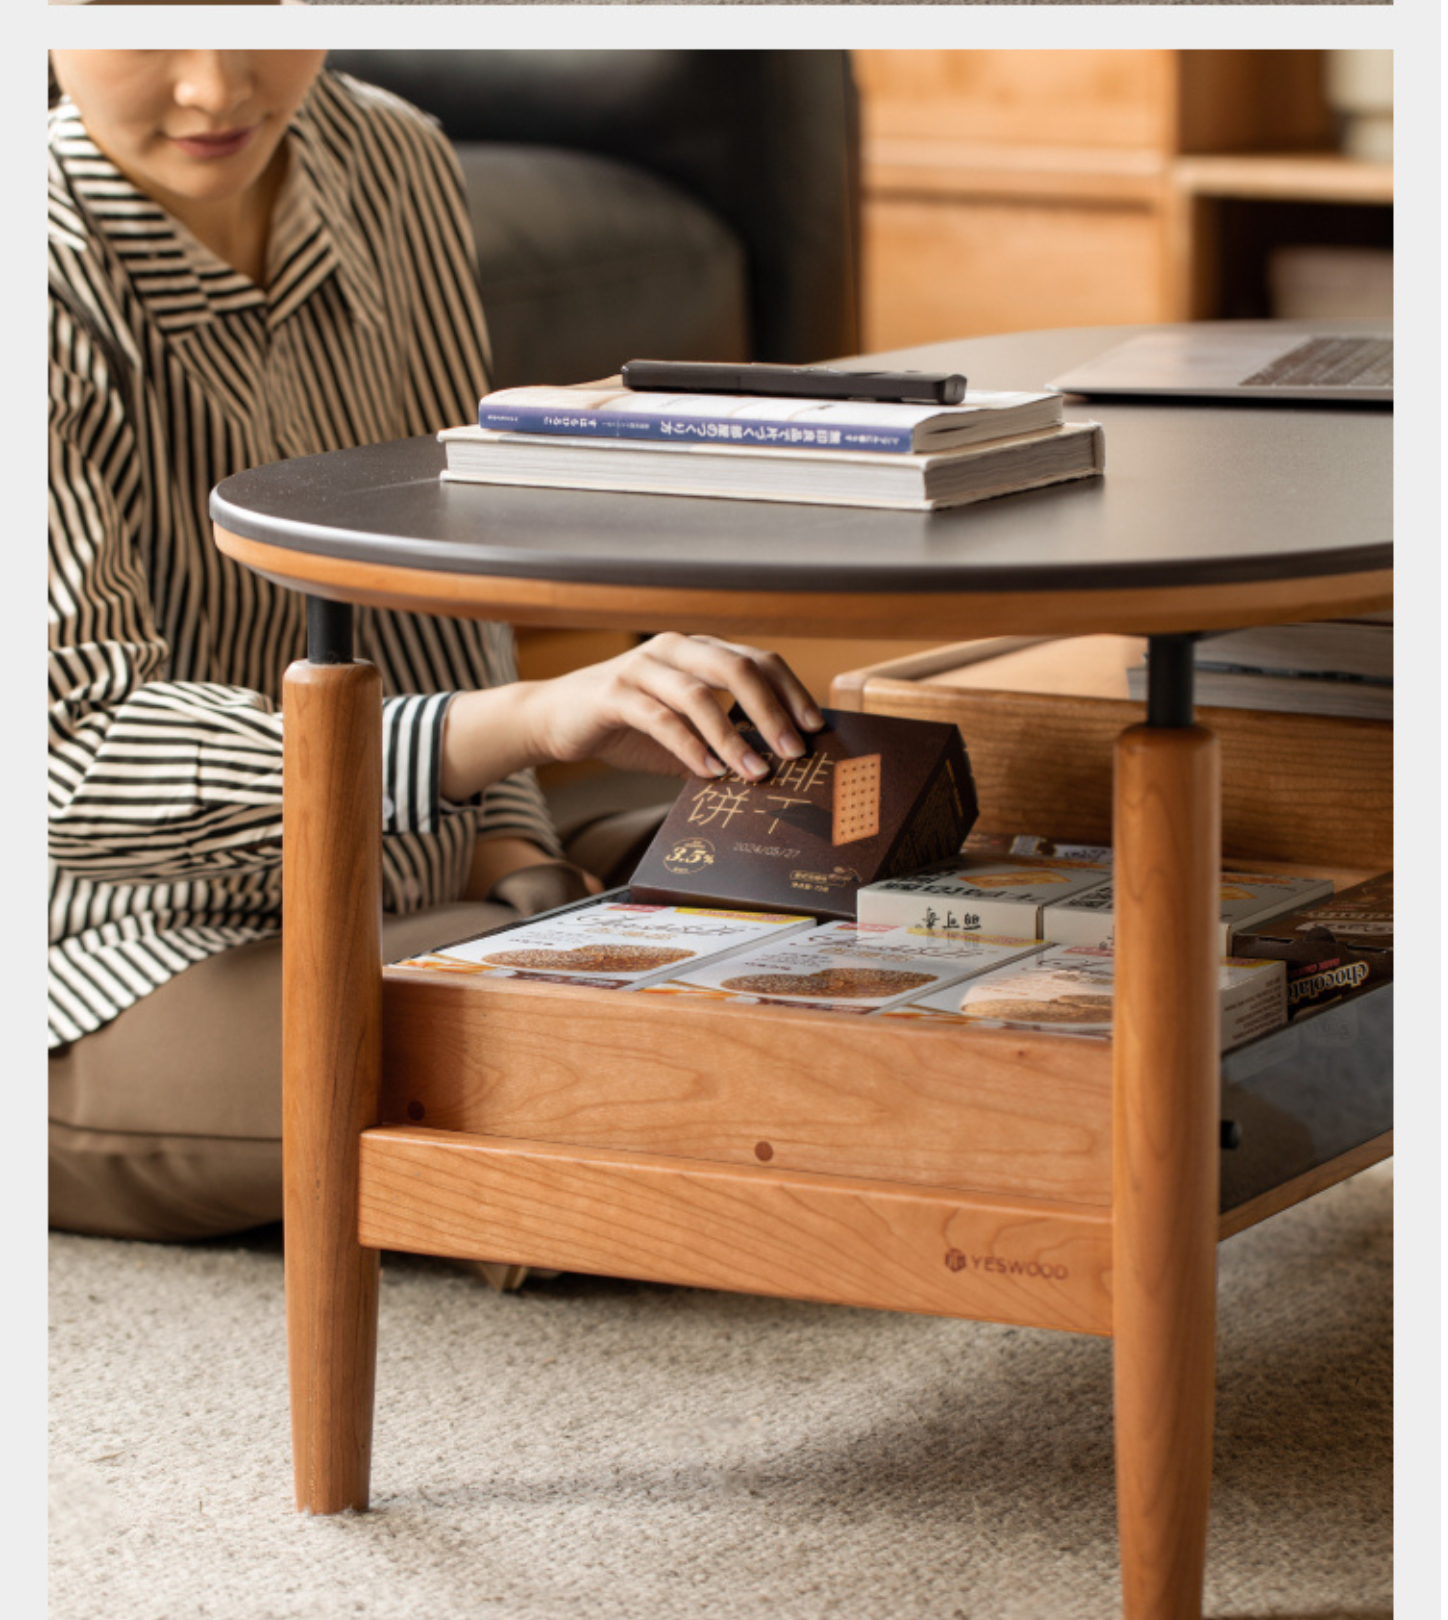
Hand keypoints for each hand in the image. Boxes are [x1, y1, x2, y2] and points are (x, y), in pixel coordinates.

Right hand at [524, 634, 823, 781]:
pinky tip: (707, 771)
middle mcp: (675, 649)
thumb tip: (773, 771)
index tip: (815, 728)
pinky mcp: (613, 693)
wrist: (555, 720)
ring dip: (732, 738)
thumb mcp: (684, 734)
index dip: (791, 692)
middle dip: (771, 712)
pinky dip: (688, 746)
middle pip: (737, 668)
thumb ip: (722, 742)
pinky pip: (659, 717)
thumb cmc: (628, 727)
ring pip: (699, 695)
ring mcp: (642, 666)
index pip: (758, 661)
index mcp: (699, 652)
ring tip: (754, 773)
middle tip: (794, 751)